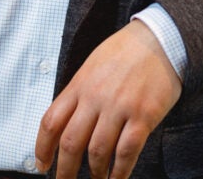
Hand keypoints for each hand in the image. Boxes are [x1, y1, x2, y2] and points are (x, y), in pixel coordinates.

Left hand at [35, 20, 181, 178]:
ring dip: (94, 174)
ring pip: (97, 152)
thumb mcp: (94, 64)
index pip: (51, 121)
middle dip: (64, 171)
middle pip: (71, 143)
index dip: (42, 149)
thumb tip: (66, 122)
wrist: (160, 38)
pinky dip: (119, 172)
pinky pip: (126, 152)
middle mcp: (96, 96)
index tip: (42, 165)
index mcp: (80, 83)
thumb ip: (80, 92)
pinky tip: (116, 178)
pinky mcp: (143, 115)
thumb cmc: (126, 51)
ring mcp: (120, 106)